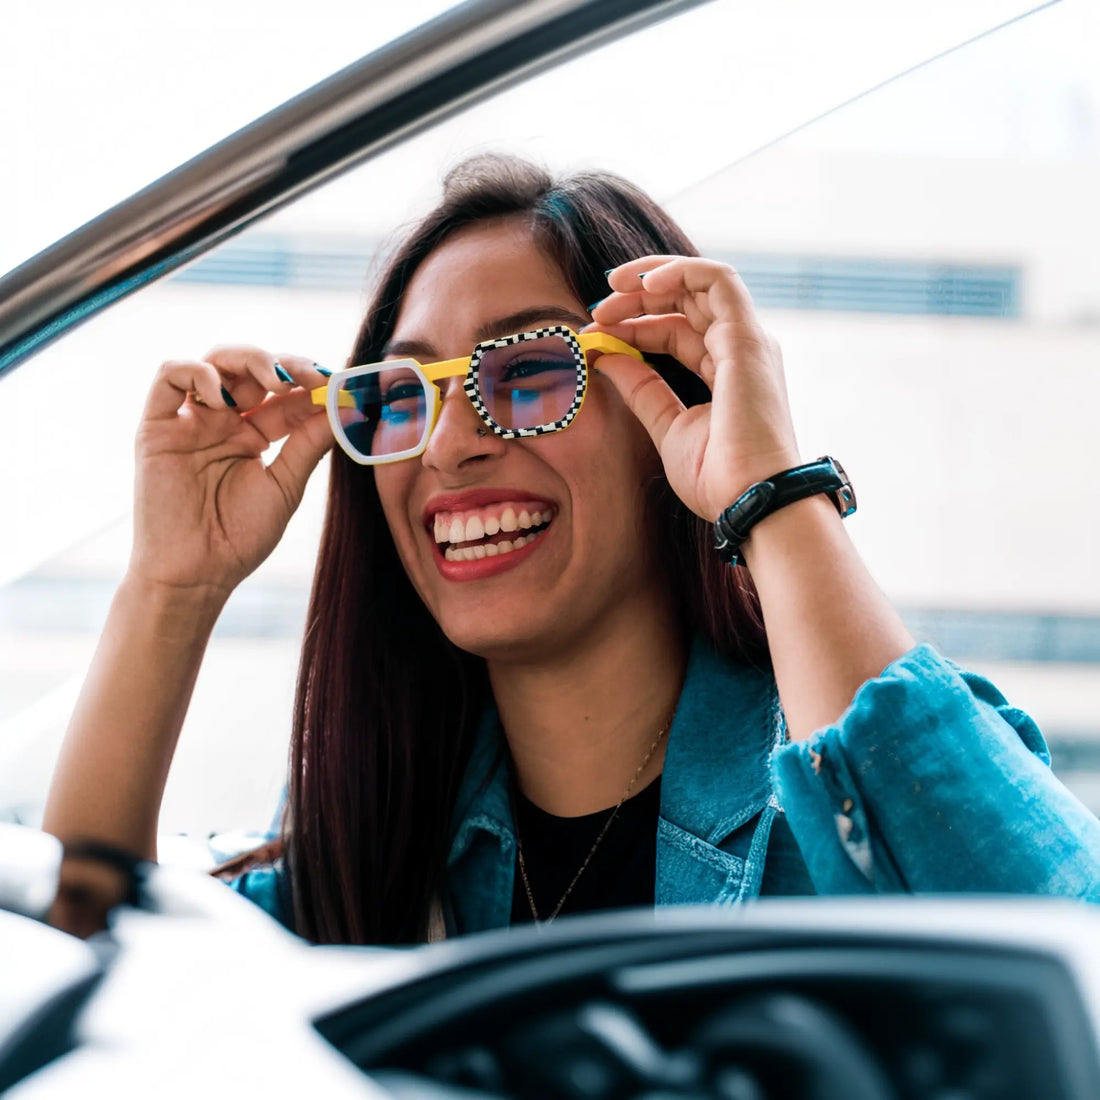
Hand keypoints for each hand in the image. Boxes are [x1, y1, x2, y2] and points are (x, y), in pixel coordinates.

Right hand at [129, 346, 332, 597]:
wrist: (195, 574)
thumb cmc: (238, 538)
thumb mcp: (285, 487)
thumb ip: (308, 445)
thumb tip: (342, 407)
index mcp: (255, 436)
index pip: (285, 394)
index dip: (310, 383)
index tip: (336, 384)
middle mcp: (223, 422)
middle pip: (250, 369)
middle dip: (282, 364)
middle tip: (308, 376)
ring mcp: (190, 421)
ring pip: (213, 362)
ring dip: (247, 360)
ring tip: (273, 382)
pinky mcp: (157, 426)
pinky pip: (169, 377)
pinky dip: (197, 372)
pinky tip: (225, 397)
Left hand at [584, 256, 800, 521]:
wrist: (751, 500)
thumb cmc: (719, 478)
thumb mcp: (667, 427)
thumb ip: (642, 389)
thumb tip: (607, 356)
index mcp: (725, 372)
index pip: (676, 330)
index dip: (633, 327)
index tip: (595, 336)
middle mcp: (740, 350)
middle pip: (686, 302)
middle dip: (637, 299)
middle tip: (596, 311)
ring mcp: (746, 342)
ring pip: (701, 283)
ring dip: (654, 277)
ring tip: (613, 287)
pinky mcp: (747, 339)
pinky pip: (718, 280)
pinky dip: (681, 270)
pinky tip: (643, 283)